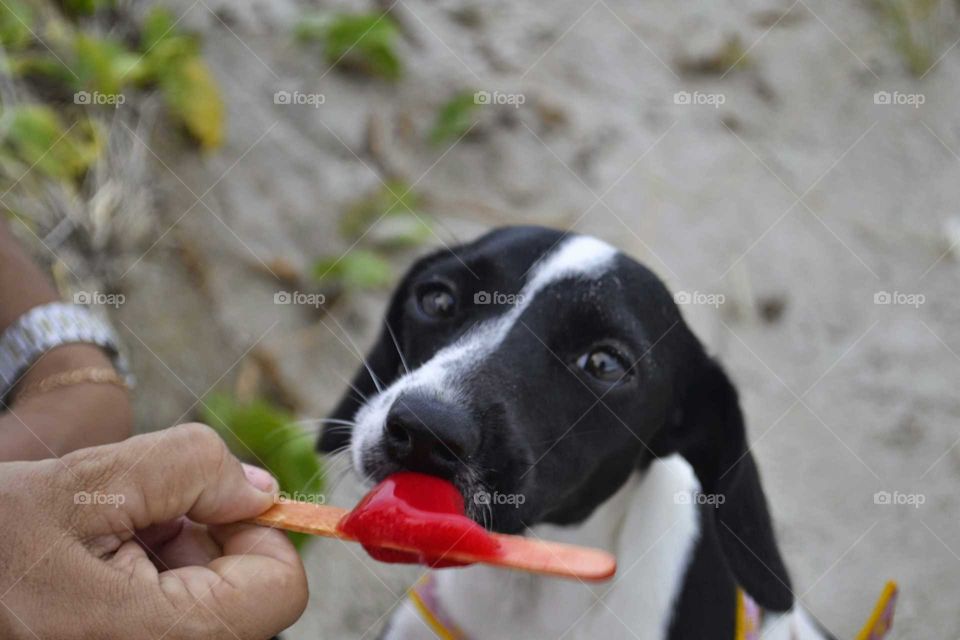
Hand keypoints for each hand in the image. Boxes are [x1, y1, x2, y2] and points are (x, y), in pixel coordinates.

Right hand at [0, 423, 307, 639]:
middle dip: (205, 543)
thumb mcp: (86, 479)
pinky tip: (98, 566)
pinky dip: (151, 582)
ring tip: (104, 543)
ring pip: (209, 607)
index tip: (208, 501)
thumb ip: (190, 468)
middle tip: (134, 521)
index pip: (279, 589)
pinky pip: (171, 619)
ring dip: (174, 560)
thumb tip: (260, 492)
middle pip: (246, 600)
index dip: (257, 531)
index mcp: (154, 639)